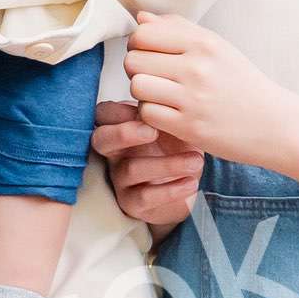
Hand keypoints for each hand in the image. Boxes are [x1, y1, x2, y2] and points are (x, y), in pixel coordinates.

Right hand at [89, 102, 202, 230]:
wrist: (187, 185)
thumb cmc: (175, 148)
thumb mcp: (170, 127)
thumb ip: (162, 112)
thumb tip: (166, 94)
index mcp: (119, 128)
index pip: (102, 114)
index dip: (119, 110)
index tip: (147, 107)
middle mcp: (114, 153)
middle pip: (102, 140)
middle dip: (124, 133)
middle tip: (153, 130)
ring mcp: (120, 179)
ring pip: (132, 169)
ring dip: (167, 163)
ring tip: (196, 161)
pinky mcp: (132, 203)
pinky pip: (145, 196)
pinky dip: (171, 189)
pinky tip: (192, 182)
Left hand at [121, 11, 298, 168]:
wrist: (275, 124)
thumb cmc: (242, 84)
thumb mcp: (217, 48)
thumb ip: (178, 29)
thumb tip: (141, 18)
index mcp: (204, 43)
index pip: (143, 33)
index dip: (139, 44)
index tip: (151, 54)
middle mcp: (197, 68)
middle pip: (133, 60)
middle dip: (137, 69)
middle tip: (155, 77)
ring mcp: (192, 99)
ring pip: (137, 86)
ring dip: (143, 93)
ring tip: (161, 96)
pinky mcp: (189, 127)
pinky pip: (147, 114)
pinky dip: (152, 115)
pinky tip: (169, 113)